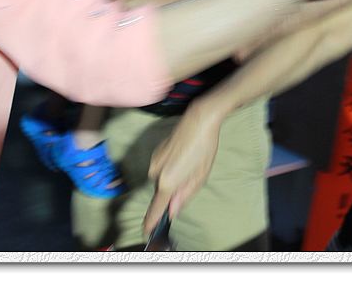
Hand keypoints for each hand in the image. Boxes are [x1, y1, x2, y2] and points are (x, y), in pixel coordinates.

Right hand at [142, 103, 224, 235]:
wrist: (198, 120)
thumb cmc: (204, 149)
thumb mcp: (200, 176)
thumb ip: (185, 195)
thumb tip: (172, 211)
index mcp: (167, 182)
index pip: (156, 208)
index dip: (151, 221)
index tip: (147, 231)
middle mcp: (155, 173)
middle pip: (160, 193)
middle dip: (172, 193)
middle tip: (191, 177)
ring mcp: (153, 161)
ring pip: (161, 179)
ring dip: (172, 179)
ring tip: (190, 164)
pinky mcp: (155, 152)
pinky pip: (160, 169)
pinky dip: (170, 168)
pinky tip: (183, 156)